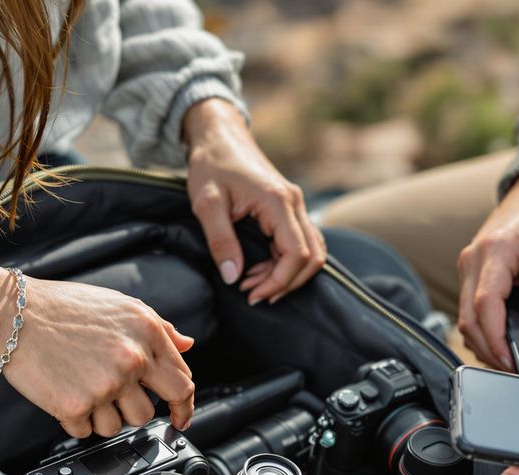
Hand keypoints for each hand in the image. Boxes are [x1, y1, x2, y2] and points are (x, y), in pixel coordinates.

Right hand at [0, 260, 195, 438]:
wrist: (11, 315)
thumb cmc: (61, 308)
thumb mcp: (120, 306)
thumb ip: (159, 328)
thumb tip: (186, 345)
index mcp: (147, 334)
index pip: (182, 383)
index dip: (184, 406)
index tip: (180, 417)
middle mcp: (131, 360)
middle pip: (149, 412)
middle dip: (136, 412)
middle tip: (118, 405)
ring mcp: (104, 386)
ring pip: (118, 426)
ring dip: (102, 416)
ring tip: (82, 387)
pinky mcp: (75, 406)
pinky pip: (86, 432)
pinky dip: (76, 420)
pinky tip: (64, 393)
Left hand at [183, 99, 325, 305]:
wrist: (219, 136)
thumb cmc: (211, 164)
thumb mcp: (206, 203)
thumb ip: (221, 241)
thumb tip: (233, 277)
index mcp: (278, 202)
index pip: (298, 254)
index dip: (279, 281)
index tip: (252, 294)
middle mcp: (294, 203)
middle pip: (312, 258)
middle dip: (285, 283)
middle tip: (252, 293)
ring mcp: (295, 205)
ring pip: (311, 252)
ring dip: (287, 275)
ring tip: (254, 283)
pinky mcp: (289, 208)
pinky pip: (301, 243)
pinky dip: (286, 263)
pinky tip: (260, 269)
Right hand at [457, 169, 518, 369]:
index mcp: (497, 250)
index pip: (486, 303)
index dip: (495, 337)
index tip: (511, 361)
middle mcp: (474, 258)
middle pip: (468, 317)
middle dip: (487, 348)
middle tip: (512, 371)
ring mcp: (470, 265)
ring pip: (464, 317)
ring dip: (480, 342)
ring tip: (507, 363)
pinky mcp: (473, 273)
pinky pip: (469, 310)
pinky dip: (480, 331)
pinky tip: (499, 346)